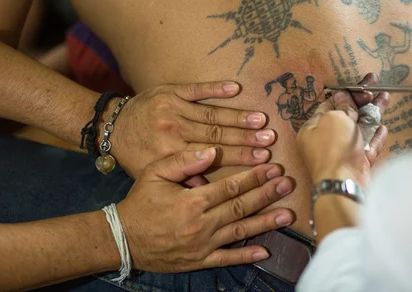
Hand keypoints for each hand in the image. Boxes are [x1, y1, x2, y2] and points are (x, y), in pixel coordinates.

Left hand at [107, 81, 275, 177]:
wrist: (111, 127)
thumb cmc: (137, 154)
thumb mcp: (155, 174)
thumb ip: (184, 179)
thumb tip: (215, 188)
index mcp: (171, 152)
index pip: (212, 155)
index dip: (239, 157)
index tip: (261, 159)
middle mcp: (174, 130)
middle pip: (217, 134)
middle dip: (246, 137)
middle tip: (270, 139)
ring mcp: (173, 108)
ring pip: (211, 113)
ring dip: (238, 116)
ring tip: (261, 119)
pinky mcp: (170, 91)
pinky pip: (196, 89)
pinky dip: (215, 88)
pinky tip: (235, 88)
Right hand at [117, 148, 294, 271]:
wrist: (123, 238)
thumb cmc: (140, 202)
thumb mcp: (154, 173)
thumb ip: (184, 161)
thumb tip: (212, 152)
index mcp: (192, 200)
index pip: (230, 187)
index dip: (253, 177)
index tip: (272, 167)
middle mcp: (201, 224)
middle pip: (241, 207)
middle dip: (267, 194)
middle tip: (287, 184)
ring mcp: (202, 245)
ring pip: (240, 231)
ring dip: (265, 222)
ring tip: (287, 214)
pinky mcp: (199, 260)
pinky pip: (227, 258)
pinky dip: (247, 255)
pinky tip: (266, 250)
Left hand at [297, 74, 389, 185]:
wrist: (343, 182)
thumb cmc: (333, 147)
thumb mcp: (334, 118)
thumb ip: (341, 106)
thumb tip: (343, 97)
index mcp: (313, 128)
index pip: (329, 105)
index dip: (345, 94)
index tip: (359, 86)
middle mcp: (325, 140)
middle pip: (346, 115)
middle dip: (361, 100)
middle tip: (375, 85)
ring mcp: (342, 152)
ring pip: (359, 129)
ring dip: (372, 113)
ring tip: (385, 97)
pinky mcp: (356, 164)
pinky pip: (366, 147)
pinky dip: (375, 136)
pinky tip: (383, 126)